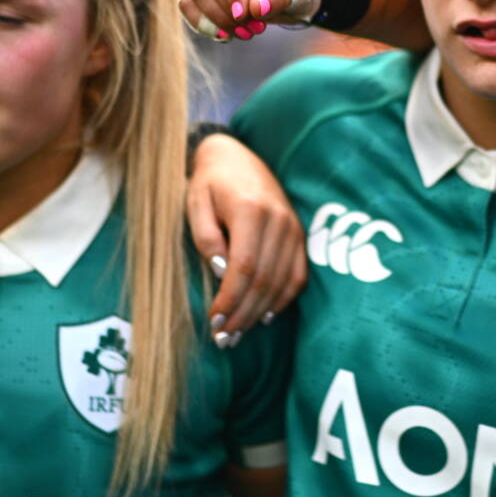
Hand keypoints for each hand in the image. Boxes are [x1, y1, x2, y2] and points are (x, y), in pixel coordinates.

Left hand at [186, 133, 305, 341]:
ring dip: (260, 312)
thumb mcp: (195, 204)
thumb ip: (207, 238)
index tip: (214, 323)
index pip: (244, 267)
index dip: (230, 299)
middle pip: (264, 279)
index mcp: (250, 210)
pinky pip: (297, 275)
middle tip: (223, 339)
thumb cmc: (209, 182)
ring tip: (239, 334)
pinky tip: (265, 316)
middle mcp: (278, 220)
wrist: (237, 156)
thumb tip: (223, 274)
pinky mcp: (300, 235)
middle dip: (243, 314)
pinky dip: (283, 299)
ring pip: (282, 282)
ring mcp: (293, 228)